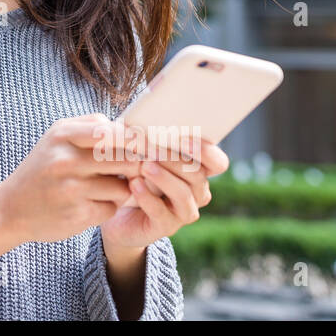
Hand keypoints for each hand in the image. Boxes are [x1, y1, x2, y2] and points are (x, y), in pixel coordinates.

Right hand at [0, 113, 140, 244]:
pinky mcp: (77, 214)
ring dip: (122, 189)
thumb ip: (92, 128)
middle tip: (136, 170)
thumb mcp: (57, 139)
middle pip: (126, 159)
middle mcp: (66, 159)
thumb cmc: (43, 169)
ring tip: (107, 188)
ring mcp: (71, 188)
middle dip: (136, 165)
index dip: (136, 140)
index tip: (145, 147)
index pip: (114, 131)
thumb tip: (133, 129)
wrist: (11, 208)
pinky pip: (112, 208)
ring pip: (123, 186)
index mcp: (63, 134)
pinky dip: (109, 206)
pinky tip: (93, 203)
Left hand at [100, 132, 228, 248]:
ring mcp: (184, 211)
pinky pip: (161, 213)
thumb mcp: (141, 151)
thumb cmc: (133, 171)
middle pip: (197, 175)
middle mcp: (198, 192)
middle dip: (176, 159)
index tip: (183, 137)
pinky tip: (134, 184)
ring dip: (164, 178)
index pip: (217, 162)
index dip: (206, 151)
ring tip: (144, 165)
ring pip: (183, 194)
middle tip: (153, 147)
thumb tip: (147, 108)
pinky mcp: (166, 227)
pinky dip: (147, 197)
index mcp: (198, 170)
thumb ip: (150, 135)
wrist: (118, 210)